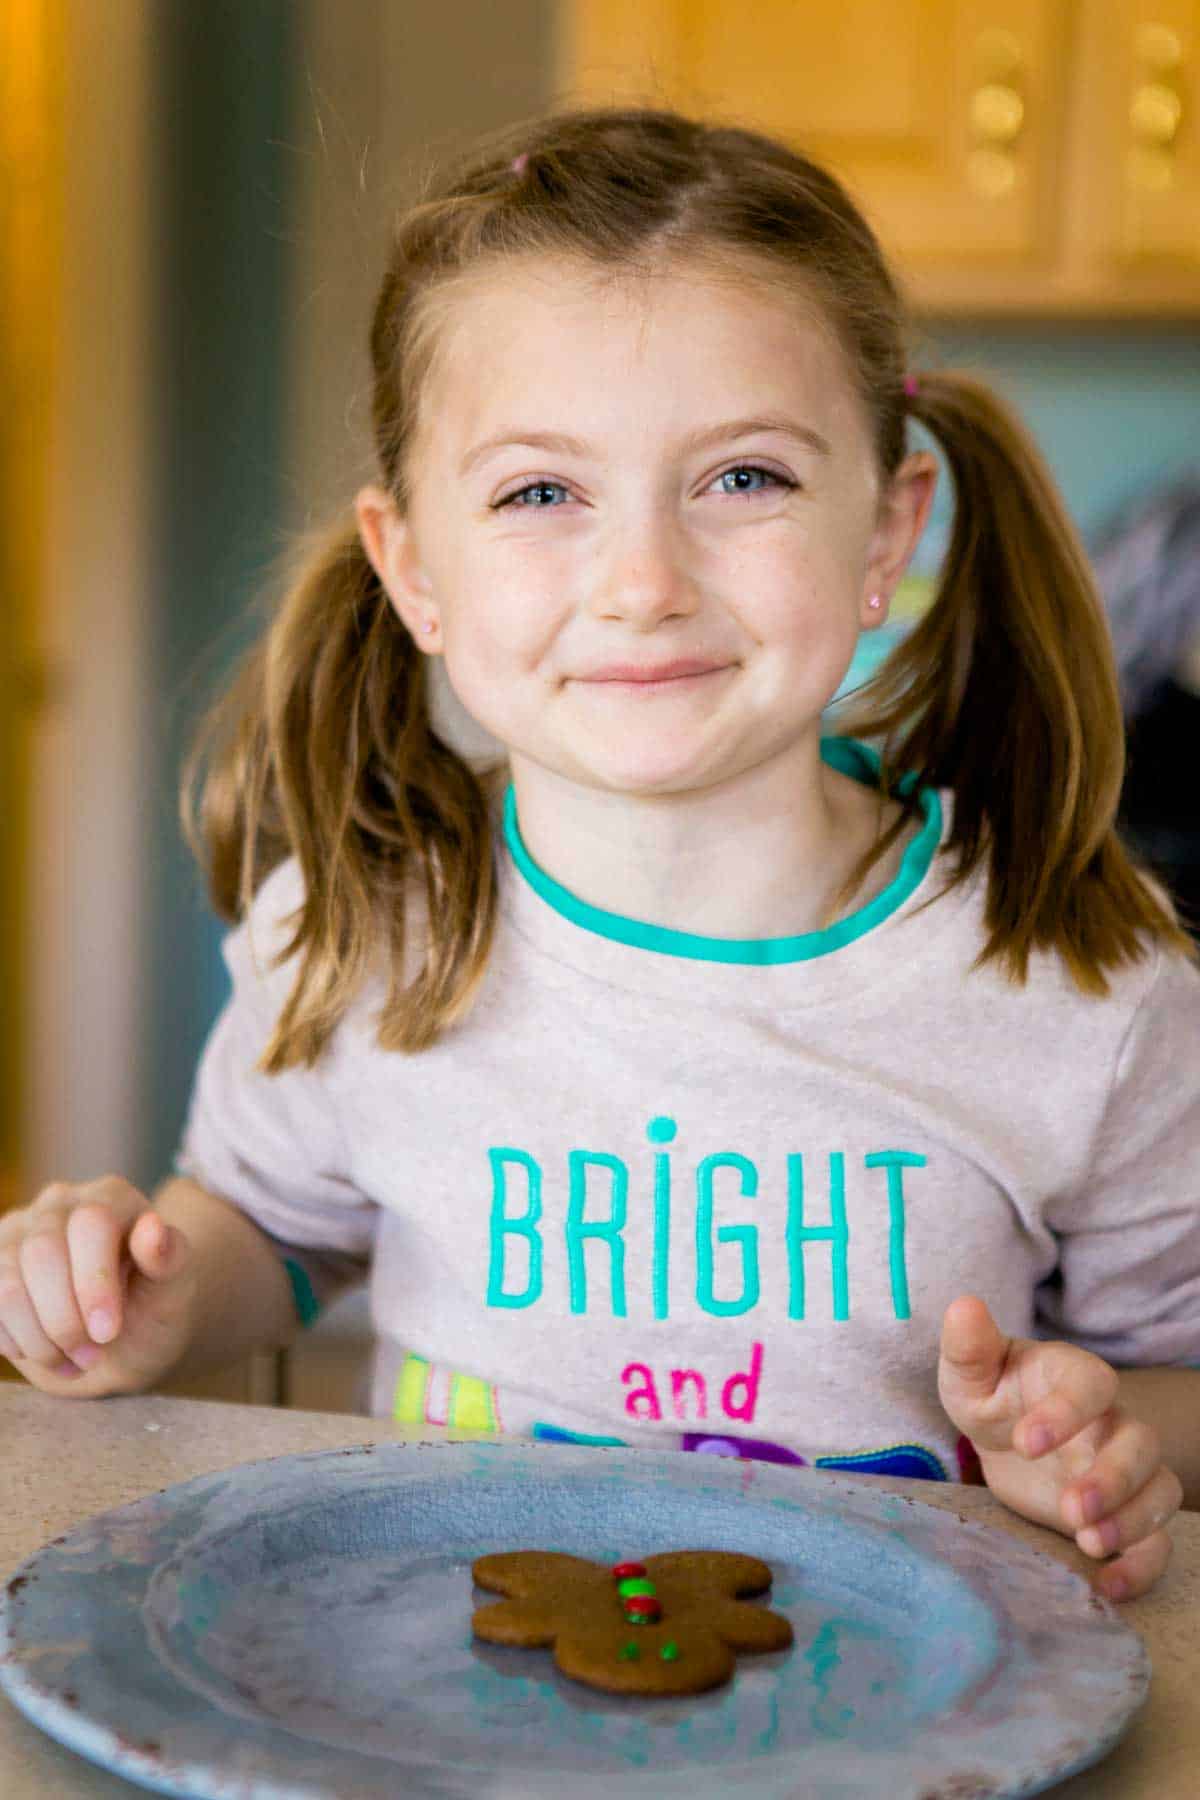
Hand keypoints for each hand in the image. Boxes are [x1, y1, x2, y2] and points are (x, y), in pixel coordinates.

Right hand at [0, 1176, 195, 1397]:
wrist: (118, 1343)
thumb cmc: (149, 1311)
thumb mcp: (172, 1293)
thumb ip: (169, 1259)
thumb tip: (154, 1228)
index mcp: (112, 1198)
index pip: (91, 1224)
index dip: (94, 1282)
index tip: (107, 1332)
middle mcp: (60, 1204)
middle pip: (42, 1253)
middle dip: (65, 1319)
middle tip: (92, 1356)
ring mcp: (19, 1232)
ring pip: (6, 1283)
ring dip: (39, 1338)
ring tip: (74, 1362)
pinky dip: (15, 1340)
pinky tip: (46, 1353)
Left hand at [937, 1294, 1182, 1601]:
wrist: (1006, 1439)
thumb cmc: (992, 1397)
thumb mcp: (970, 1374)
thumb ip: (969, 1346)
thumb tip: (963, 1304)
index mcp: (1074, 1378)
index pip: (1093, 1384)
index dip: (1067, 1412)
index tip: (1024, 1443)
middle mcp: (1111, 1422)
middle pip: (1141, 1443)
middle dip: (1113, 1479)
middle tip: (1072, 1510)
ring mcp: (1125, 1470)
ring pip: (1160, 1490)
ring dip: (1134, 1520)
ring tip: (1088, 1543)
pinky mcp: (1126, 1515)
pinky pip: (1157, 1540)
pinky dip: (1142, 1566)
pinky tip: (1107, 1585)